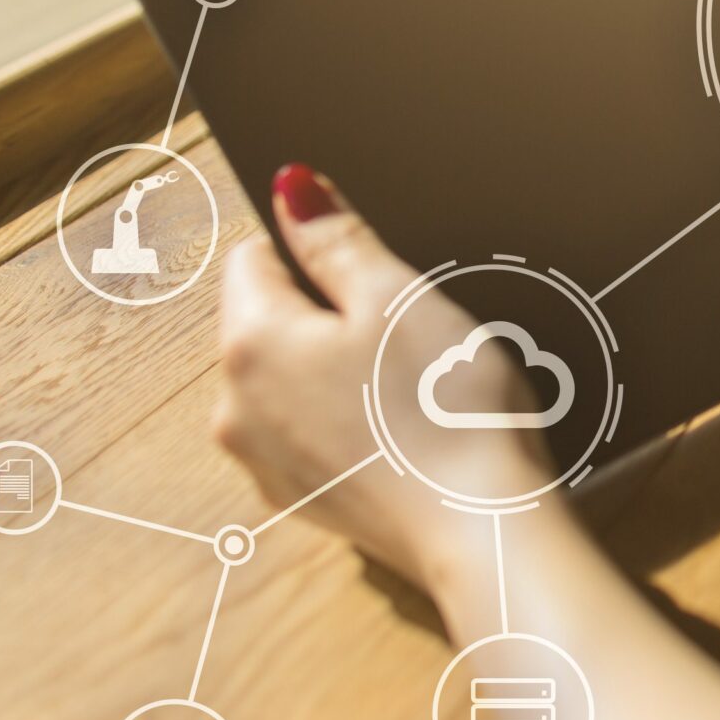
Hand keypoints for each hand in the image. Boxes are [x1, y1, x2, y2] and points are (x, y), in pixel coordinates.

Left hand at [212, 164, 549, 584]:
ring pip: (294, 380)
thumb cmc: (448, 413)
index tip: (376, 272)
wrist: (483, 530)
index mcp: (251, 343)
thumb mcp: (399, 296)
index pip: (255, 255)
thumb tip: (293, 188)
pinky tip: (407, 431)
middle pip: (270, 321)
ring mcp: (267, 462)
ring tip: (414, 387)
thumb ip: (336, 237)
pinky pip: (315, 433)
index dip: (320, 250)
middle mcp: (237, 407)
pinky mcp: (303, 500)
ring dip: (340, 370)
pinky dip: (351, 421)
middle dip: (330, 314)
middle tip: (407, 332)